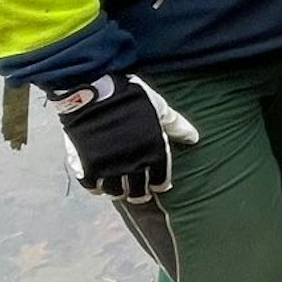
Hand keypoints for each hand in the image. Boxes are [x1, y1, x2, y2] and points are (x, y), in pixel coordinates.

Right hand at [50, 73, 199, 202]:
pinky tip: (100, 182)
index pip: (160, 181)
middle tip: (138, 190)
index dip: (158, 184)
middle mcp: (133, 163)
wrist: (91, 90)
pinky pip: (93, 187)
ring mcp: (109, 167)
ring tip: (120, 186)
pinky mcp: (87, 167)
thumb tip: (194, 138)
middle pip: (138, 192)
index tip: (156, 185)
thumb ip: (176, 124)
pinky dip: (97, 187)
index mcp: (154, 150)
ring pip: (116, 191)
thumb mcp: (158, 106)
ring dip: (119, 190)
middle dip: (139, 192)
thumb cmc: (129, 96)